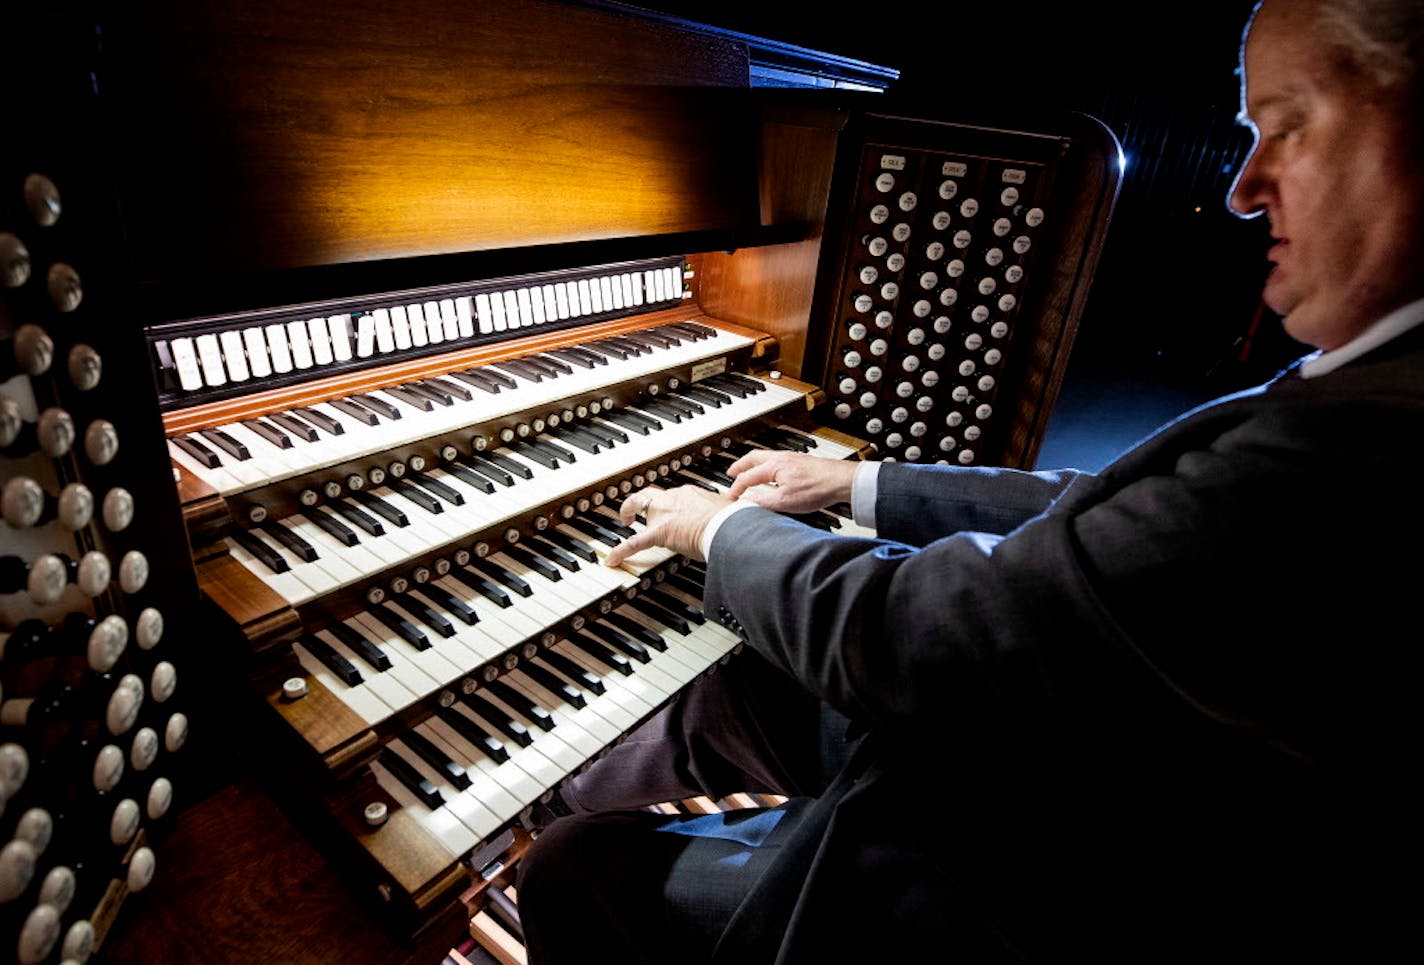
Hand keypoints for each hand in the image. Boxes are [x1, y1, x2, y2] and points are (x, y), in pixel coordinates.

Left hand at [603, 484, 733, 567]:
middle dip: (638, 502)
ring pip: (638, 507)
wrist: (728, 526)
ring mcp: (665, 514)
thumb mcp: (729, 509)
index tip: (666, 509)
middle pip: (649, 494)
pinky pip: (634, 542)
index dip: (666, 503)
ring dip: (629, 514)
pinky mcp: (660, 532)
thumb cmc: (733, 520)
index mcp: (691, 493)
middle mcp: (675, 498)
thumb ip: (725, 511)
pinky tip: (612, 559)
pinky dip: (621, 551)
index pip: (673, 495)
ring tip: (624, 524)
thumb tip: (741, 512)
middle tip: (632, 513)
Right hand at [724, 450, 857, 513]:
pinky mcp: (800, 462)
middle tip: (731, 473)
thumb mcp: (785, 501)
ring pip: (764, 457)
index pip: (747, 477)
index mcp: (773, 467)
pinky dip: (765, 465)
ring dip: (752, 464)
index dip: (736, 488)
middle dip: (739, 466)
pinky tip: (771, 474)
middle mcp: (780, 458)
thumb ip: (762, 501)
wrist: (841, 481)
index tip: (730, 498)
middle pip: (753, 458)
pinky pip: (775, 460)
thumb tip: (746, 502)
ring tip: (748, 472)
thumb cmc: (818, 488)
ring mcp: (791, 458)